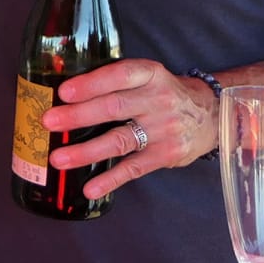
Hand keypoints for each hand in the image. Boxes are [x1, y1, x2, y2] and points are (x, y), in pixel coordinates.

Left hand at [40, 59, 218, 200]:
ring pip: (120, 140)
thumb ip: (118, 83)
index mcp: (151, 74)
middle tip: (49, 122)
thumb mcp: (149, 78)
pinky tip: (90, 187)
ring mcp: (164, 129)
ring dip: (86, 151)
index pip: (119, 76)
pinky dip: (111, 179)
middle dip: (79, 116)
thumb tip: (66, 95)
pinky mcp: (167, 154)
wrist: (214, 115)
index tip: (64, 92)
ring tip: (58, 159)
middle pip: (114, 108)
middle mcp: (159, 100)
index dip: (92, 84)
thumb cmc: (166, 94)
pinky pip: (134, 168)